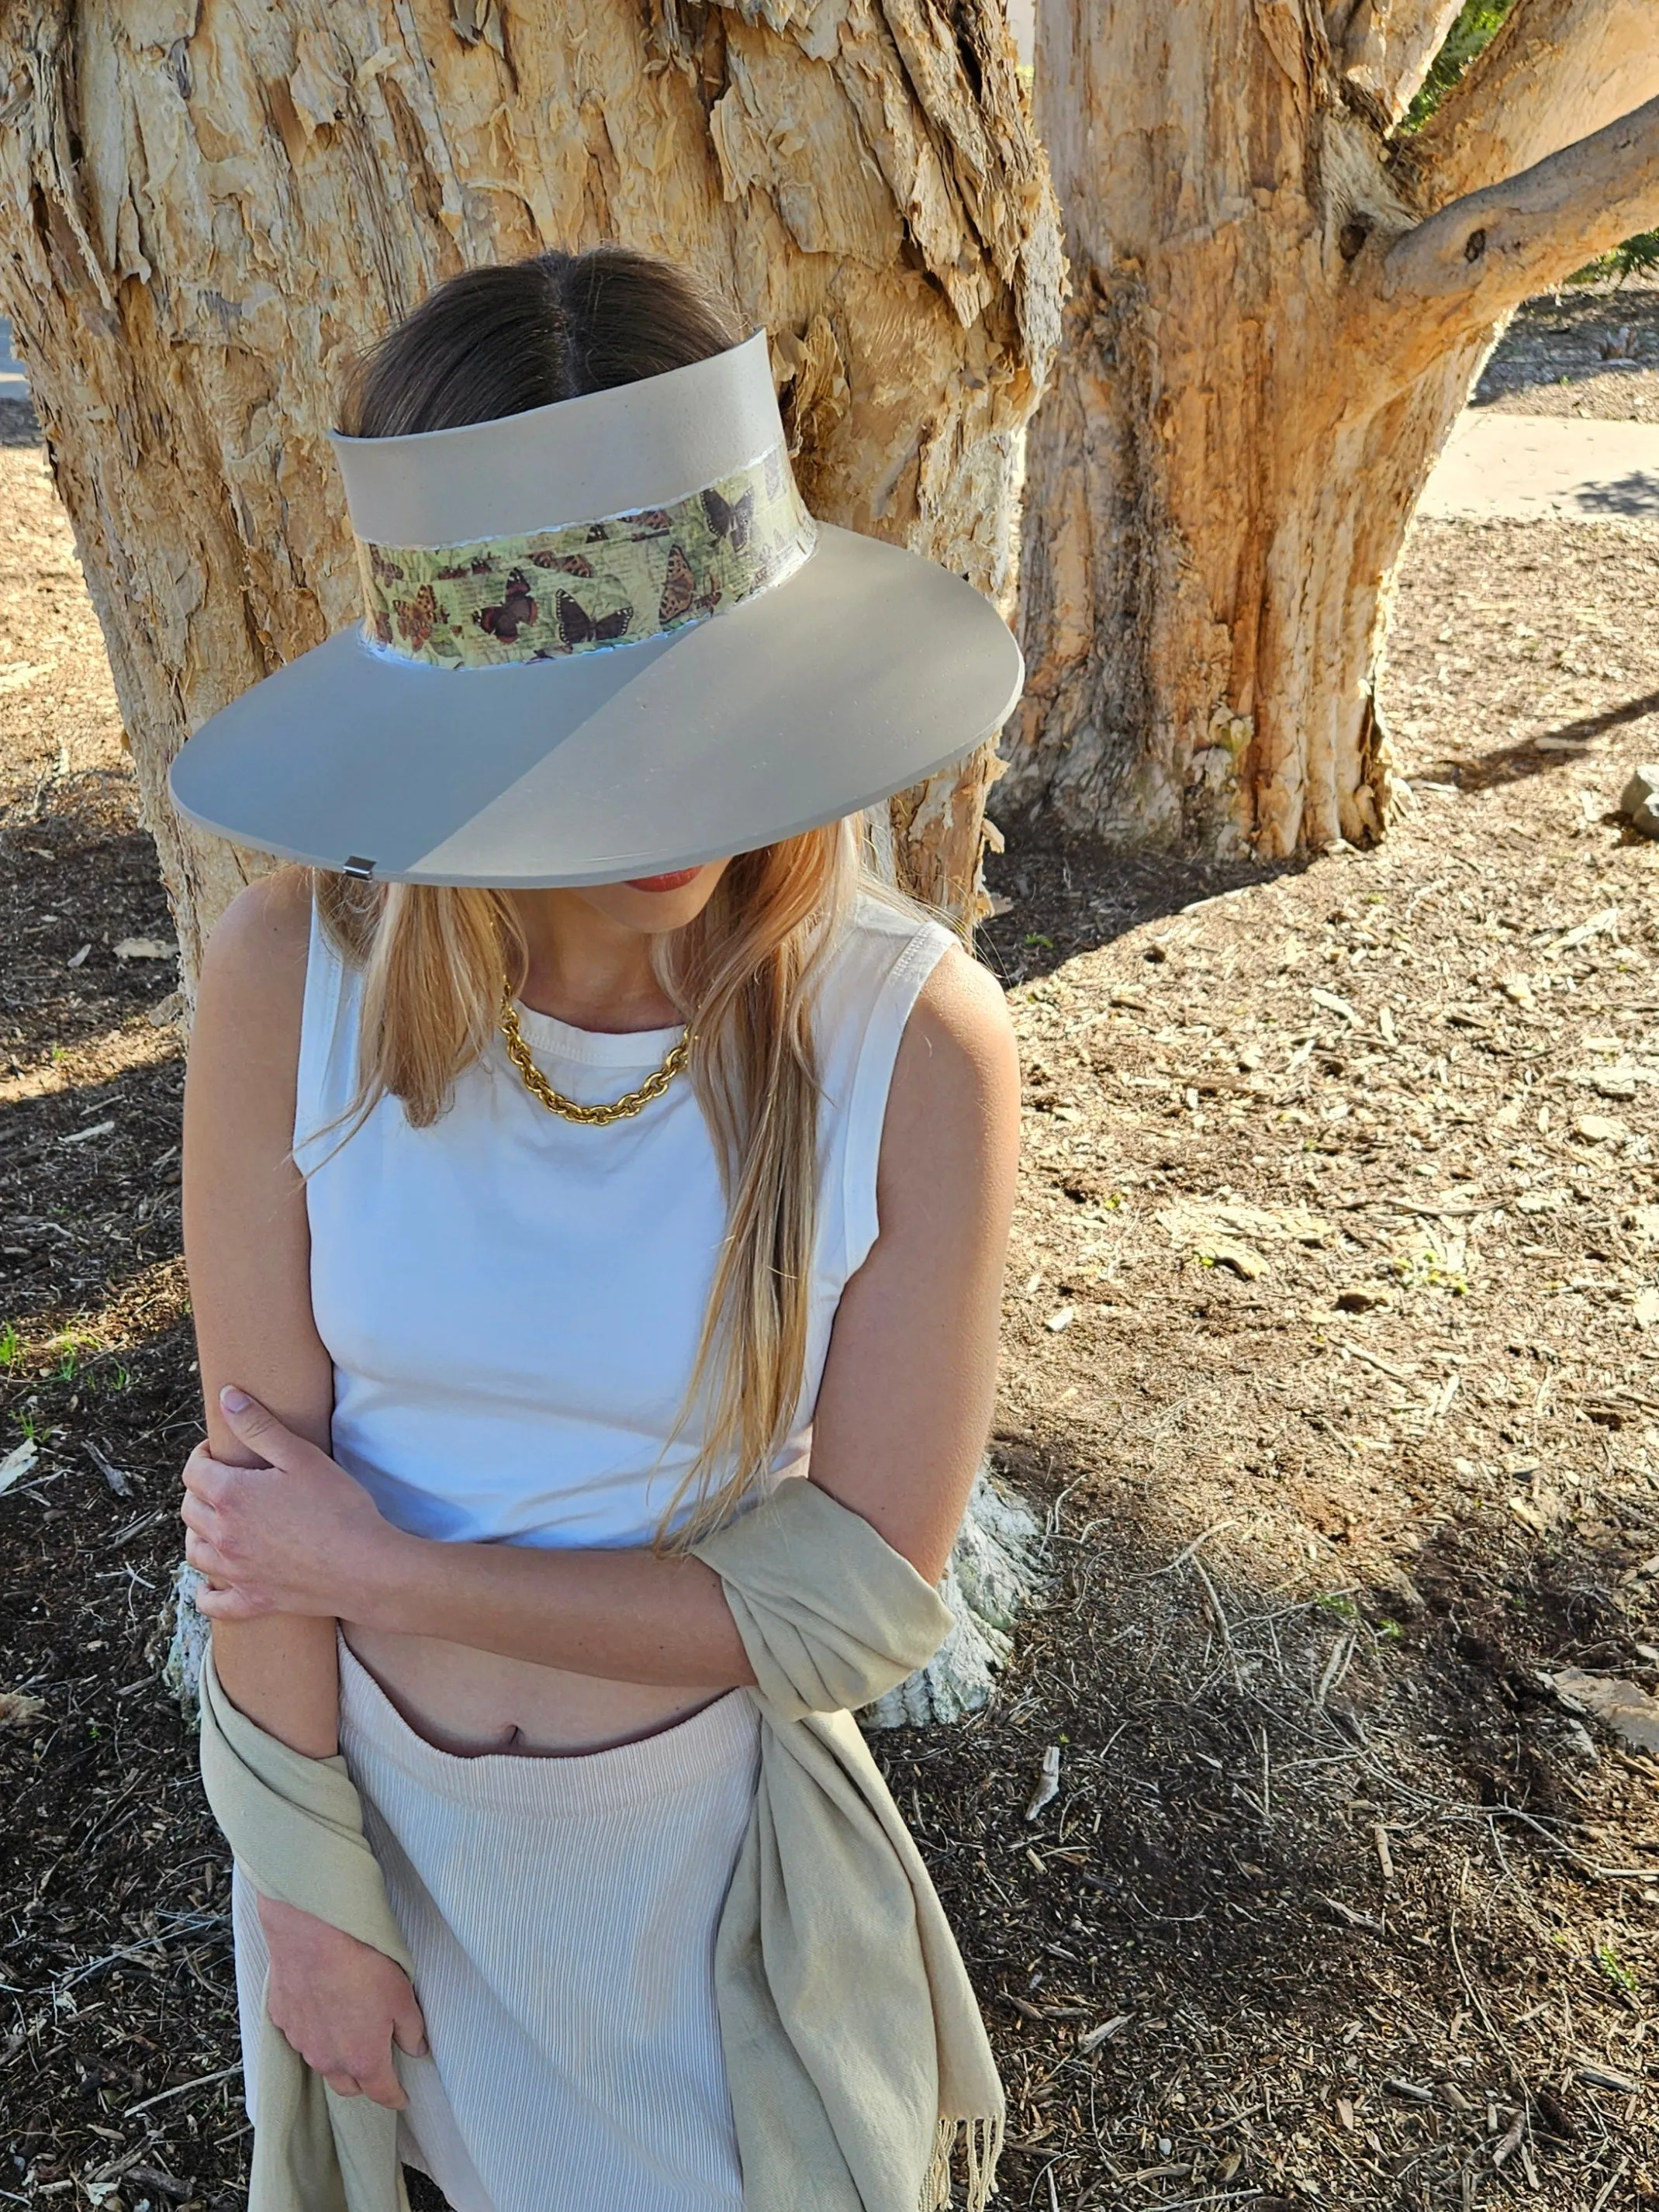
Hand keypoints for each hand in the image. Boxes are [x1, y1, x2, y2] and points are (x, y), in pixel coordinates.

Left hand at [182, 1387, 403, 1621]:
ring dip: (200, 1533)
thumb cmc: (338, 1507)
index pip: (194, 1471)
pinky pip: (213, 1601)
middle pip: (190, 1510)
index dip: (203, 1455)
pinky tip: (214, 1583)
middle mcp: (223, 1535)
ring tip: (219, 1522)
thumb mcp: (301, 1457)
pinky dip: (208, 1591)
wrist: (364, 1567)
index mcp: (231, 1496)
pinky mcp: (252, 1600)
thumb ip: (259, 1426)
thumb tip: (227, 1397)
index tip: (220, 1450)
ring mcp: (235, 1572)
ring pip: (195, 1551)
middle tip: (225, 1481)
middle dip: (201, 1490)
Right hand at [258, 1892, 427, 2106]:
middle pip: (348, 2085)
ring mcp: (301, 2041)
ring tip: (349, 2031)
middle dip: (364, 2080)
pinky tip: (322, 2009)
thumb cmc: (363, 1964)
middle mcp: (329, 2059)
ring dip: (337, 2055)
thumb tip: (416, 2048)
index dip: (395, 2097)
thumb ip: (411, 2030)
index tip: (402, 2098)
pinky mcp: (283, 2019)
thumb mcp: (403, 1996)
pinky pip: (300, 2035)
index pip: (381, 2092)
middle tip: (377, 2064)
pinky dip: (313, 2030)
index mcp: (363, 2059)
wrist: (314, 1934)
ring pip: (322, 2062)